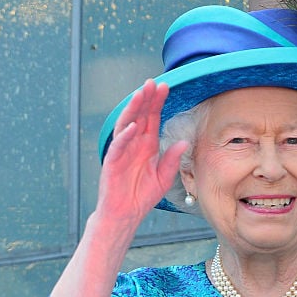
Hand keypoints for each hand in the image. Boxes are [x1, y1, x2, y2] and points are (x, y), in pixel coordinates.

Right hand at [95, 79, 187, 226]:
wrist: (125, 214)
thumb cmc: (142, 196)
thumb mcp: (164, 177)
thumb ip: (172, 160)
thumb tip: (183, 142)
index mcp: (147, 145)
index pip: (152, 118)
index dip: (157, 102)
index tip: (165, 87)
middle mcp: (134, 144)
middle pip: (139, 116)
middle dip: (145, 99)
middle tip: (152, 83)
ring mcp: (122, 151)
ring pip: (126, 125)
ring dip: (133, 110)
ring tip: (140, 95)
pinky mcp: (112, 162)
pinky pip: (118, 146)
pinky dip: (124, 136)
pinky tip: (133, 126)